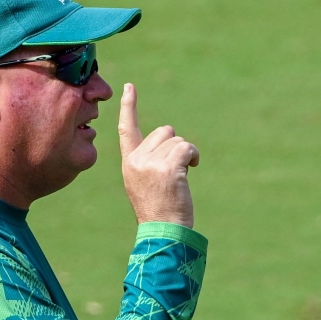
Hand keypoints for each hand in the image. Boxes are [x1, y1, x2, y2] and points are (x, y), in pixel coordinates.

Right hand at [118, 83, 198, 227]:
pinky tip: (192, 168)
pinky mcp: (168, 167)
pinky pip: (186, 147)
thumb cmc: (159, 211)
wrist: (163, 231)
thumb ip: (149, 161)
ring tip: (182, 176)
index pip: (127, 129)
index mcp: (129, 163)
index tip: (130, 88)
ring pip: (177, 140)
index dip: (129, 107)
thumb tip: (171, 143)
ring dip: (186, 153)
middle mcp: (137, 160)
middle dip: (175, 146)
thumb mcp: (144, 183)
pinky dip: (194, 155)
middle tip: (176, 170)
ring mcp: (151, 163)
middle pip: (163, 132)